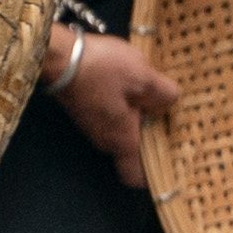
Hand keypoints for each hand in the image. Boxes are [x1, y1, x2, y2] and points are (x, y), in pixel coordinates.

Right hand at [51, 34, 179, 189]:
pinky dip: (126, 104)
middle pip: (134, 150)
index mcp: (122, 140)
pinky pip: (113, 115)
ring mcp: (93, 124)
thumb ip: (164, 95)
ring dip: (140, 115)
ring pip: (124, 130)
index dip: (153, 174)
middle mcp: (105, 139)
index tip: (171, 156)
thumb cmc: (102, 69)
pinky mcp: (86, 109)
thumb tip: (169, 103)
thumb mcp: (144, 77)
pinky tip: (135, 82)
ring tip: (156, 92)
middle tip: (172, 114)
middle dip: (153, 135)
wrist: (60, 55)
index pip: (135, 177)